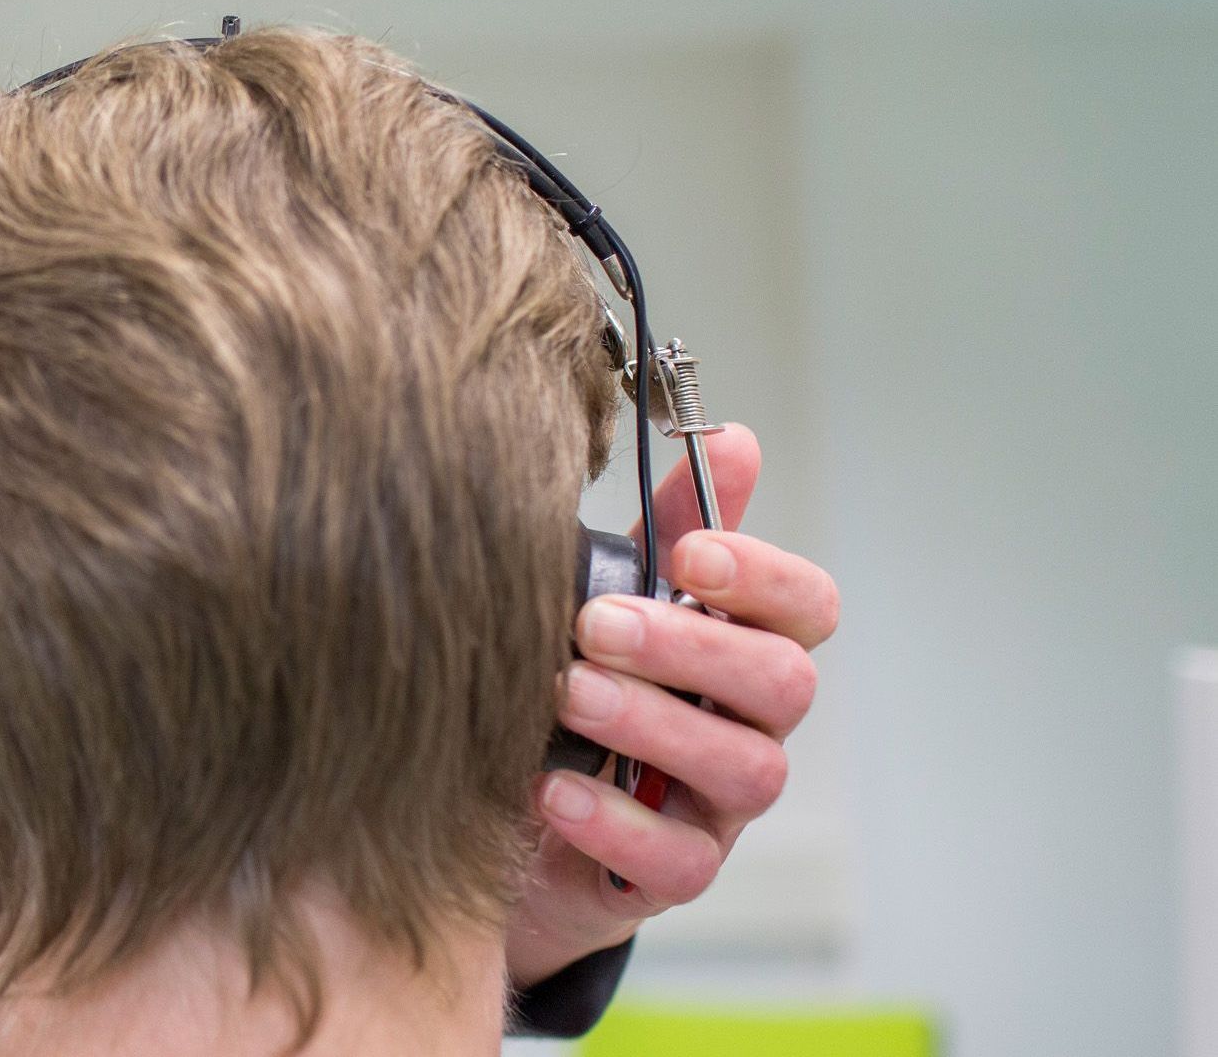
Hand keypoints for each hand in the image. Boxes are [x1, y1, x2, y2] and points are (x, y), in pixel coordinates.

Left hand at [504, 425, 840, 987]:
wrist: (503, 812)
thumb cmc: (573, 685)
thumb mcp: (611, 599)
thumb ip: (669, 528)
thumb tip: (733, 436)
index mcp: (744, 647)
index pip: (807, 609)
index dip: (763, 578)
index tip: (691, 555)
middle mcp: (750, 724)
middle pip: (782, 684)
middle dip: (692, 647)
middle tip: (596, 624)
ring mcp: (721, 806)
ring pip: (745, 770)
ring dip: (653, 725)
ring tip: (568, 695)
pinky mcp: (673, 874)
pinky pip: (681, 861)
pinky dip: (618, 824)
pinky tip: (555, 790)